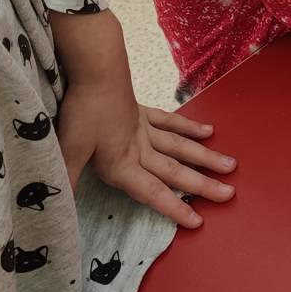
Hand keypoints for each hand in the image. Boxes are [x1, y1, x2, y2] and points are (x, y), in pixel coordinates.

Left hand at [57, 75, 235, 229]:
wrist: (96, 71)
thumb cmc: (82, 110)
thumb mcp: (69, 149)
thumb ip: (67, 179)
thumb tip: (60, 208)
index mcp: (123, 164)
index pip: (152, 192)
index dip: (174, 208)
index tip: (197, 221)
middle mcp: (140, 149)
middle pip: (175, 172)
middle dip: (203, 185)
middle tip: (229, 194)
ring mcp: (145, 129)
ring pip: (180, 148)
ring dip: (206, 158)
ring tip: (230, 166)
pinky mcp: (144, 112)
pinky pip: (170, 122)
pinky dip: (190, 128)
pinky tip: (208, 132)